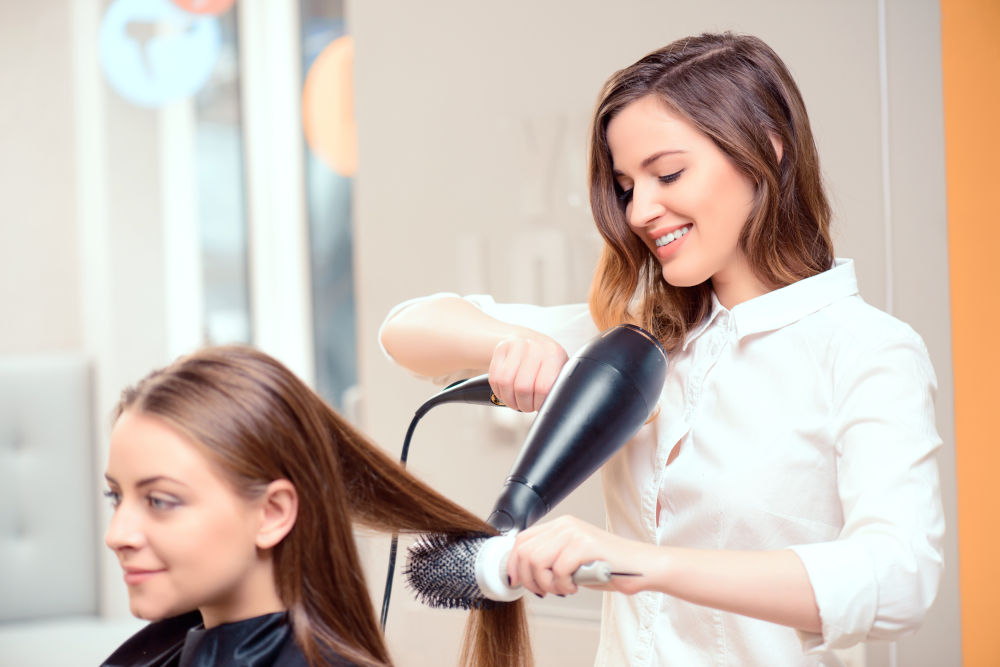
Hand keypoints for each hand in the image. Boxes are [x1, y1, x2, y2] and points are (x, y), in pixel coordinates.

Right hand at [489, 334, 567, 411]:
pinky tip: (507, 393)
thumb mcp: (560, 374)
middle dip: (524, 404)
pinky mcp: (501, 348)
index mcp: (553, 354)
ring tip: (517, 401)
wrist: (535, 342)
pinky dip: (499, 391)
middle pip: (522, 387)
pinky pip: (494, 378)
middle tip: (528, 406)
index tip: (539, 406)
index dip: (538, 404)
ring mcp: (516, 345)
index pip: (543, 388)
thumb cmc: (549, 364)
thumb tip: (549, 407)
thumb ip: (557, 389)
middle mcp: (534, 346)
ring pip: (505, 383)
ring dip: (509, 400)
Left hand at [505, 516, 652, 596]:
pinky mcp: (585, 545)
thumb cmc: (608, 567)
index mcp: (560, 525)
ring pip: (537, 561)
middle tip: (545, 591)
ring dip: (547, 584)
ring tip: (563, 589)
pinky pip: (558, 570)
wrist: (640, 567)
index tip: (516, 581)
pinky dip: (563, 585)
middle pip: (524, 552)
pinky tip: (575, 586)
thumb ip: (550, 559)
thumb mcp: (572, 560)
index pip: (522, 539)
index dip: (513, 563)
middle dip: (528, 579)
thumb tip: (522, 573)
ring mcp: (575, 533)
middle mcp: (565, 525)